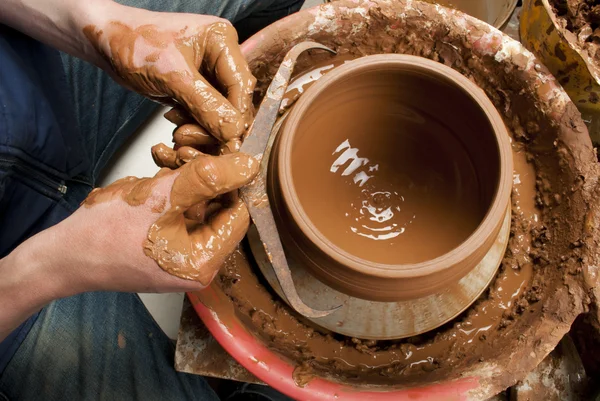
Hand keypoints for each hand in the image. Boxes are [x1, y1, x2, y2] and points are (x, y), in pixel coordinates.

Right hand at [50, 152, 256, 292]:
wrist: (62, 256)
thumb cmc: (105, 232)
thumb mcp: (162, 196)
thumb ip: (208, 178)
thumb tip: (247, 165)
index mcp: (204, 262)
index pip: (237, 214)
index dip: (230, 182)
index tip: (217, 156)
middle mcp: (197, 265)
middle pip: (216, 210)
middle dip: (199, 180)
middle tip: (180, 158)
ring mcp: (180, 257)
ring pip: (194, 209)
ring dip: (180, 184)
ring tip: (158, 169)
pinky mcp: (164, 248)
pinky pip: (177, 216)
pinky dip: (167, 196)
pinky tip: (147, 185)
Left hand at [85, 8, 255, 149]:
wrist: (104, 43)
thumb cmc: (133, 43)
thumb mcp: (171, 75)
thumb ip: (205, 104)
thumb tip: (233, 130)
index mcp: (222, 40)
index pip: (241, 84)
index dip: (236, 114)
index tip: (228, 138)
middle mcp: (220, 57)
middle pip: (233, 102)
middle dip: (213, 124)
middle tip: (188, 137)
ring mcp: (209, 75)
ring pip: (219, 113)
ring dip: (201, 129)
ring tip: (178, 132)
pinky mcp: (196, 90)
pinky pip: (204, 116)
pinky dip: (192, 126)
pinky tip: (174, 122)